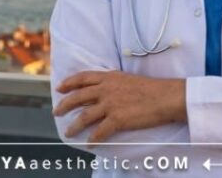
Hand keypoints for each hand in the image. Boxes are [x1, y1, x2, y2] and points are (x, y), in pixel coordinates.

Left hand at [53, 71, 185, 142]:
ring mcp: (110, 104)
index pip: (83, 78)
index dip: (69, 83)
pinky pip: (100, 132)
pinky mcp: (117, 119)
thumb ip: (113, 83)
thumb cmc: (151, 89)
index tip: (60, 88)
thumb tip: (104, 90)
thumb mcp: (128, 79)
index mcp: (109, 78)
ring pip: (85, 116)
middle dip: (64, 105)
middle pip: (78, 97)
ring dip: (74, 126)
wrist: (165, 97)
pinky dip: (93, 139)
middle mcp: (106, 89)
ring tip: (68, 132)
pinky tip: (90, 144)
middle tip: (56, 112)